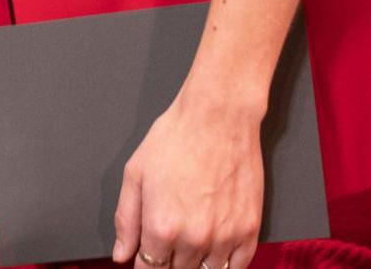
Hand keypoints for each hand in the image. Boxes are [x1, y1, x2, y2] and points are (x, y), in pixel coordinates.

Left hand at [111, 90, 264, 268]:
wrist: (219, 116)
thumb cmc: (177, 137)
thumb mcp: (135, 173)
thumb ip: (126, 220)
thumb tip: (121, 254)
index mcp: (162, 227)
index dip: (145, 265)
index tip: (147, 257)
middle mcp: (193, 239)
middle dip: (169, 262)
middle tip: (170, 240)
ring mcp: (224, 237)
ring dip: (195, 264)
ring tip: (191, 242)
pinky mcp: (249, 230)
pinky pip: (237, 267)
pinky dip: (225, 264)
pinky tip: (216, 251)